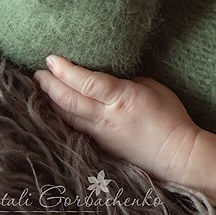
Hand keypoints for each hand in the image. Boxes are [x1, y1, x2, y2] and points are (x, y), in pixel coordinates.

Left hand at [34, 55, 202, 184]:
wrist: (178, 155)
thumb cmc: (172, 118)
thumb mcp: (152, 87)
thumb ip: (127, 81)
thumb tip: (109, 79)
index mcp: (122, 99)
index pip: (86, 83)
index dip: (65, 70)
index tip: (50, 58)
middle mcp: (107, 118)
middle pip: (69, 100)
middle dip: (49, 84)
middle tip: (37, 71)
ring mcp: (101, 134)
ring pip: (67, 116)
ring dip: (50, 101)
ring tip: (40, 87)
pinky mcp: (101, 146)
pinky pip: (75, 128)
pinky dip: (62, 115)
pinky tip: (56, 108)